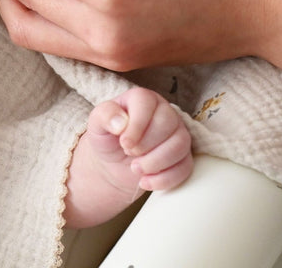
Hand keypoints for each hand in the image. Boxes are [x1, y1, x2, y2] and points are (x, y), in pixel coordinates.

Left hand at [64, 87, 192, 227]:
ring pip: (180, 144)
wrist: (113, 165)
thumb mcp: (97, 124)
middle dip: (146, 144)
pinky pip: (185, 167)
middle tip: (128, 153)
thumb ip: (104, 115)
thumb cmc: (107, 138)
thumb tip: (120, 122)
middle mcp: (164, 111)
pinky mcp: (183, 157)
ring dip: (156, 162)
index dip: (137, 125)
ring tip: (135, 169)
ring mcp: (177, 134)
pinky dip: (164, 179)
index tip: (124, 143)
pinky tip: (145, 181)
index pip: (147, 103)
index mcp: (142, 99)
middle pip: (168, 123)